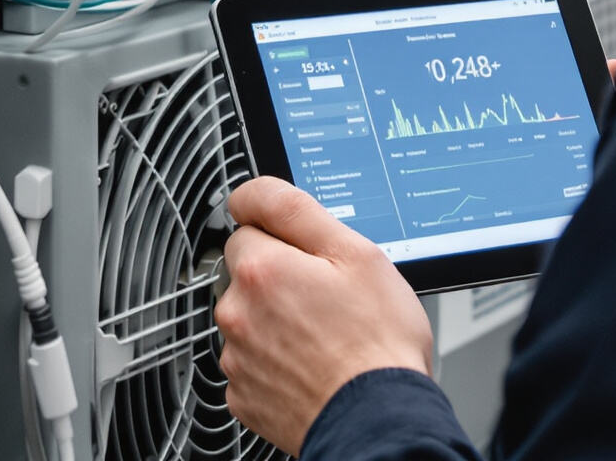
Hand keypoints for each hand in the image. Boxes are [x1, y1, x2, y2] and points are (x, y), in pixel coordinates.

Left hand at [215, 176, 434, 455]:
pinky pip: (253, 363)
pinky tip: (311, 365)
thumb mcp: (357, 253)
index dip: (286, 235)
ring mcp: (238, 357)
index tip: (311, 256)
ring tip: (326, 337)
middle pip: (248, 273)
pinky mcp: (244, 395)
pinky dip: (275, 363)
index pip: (249, 223)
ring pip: (251, 319)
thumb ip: (295, 210)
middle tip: (328, 299)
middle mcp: (237, 311)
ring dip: (277, 322)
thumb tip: (251, 195)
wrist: (378, 420)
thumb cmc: (377, 343)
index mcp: (261, 269)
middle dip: (281, 279)